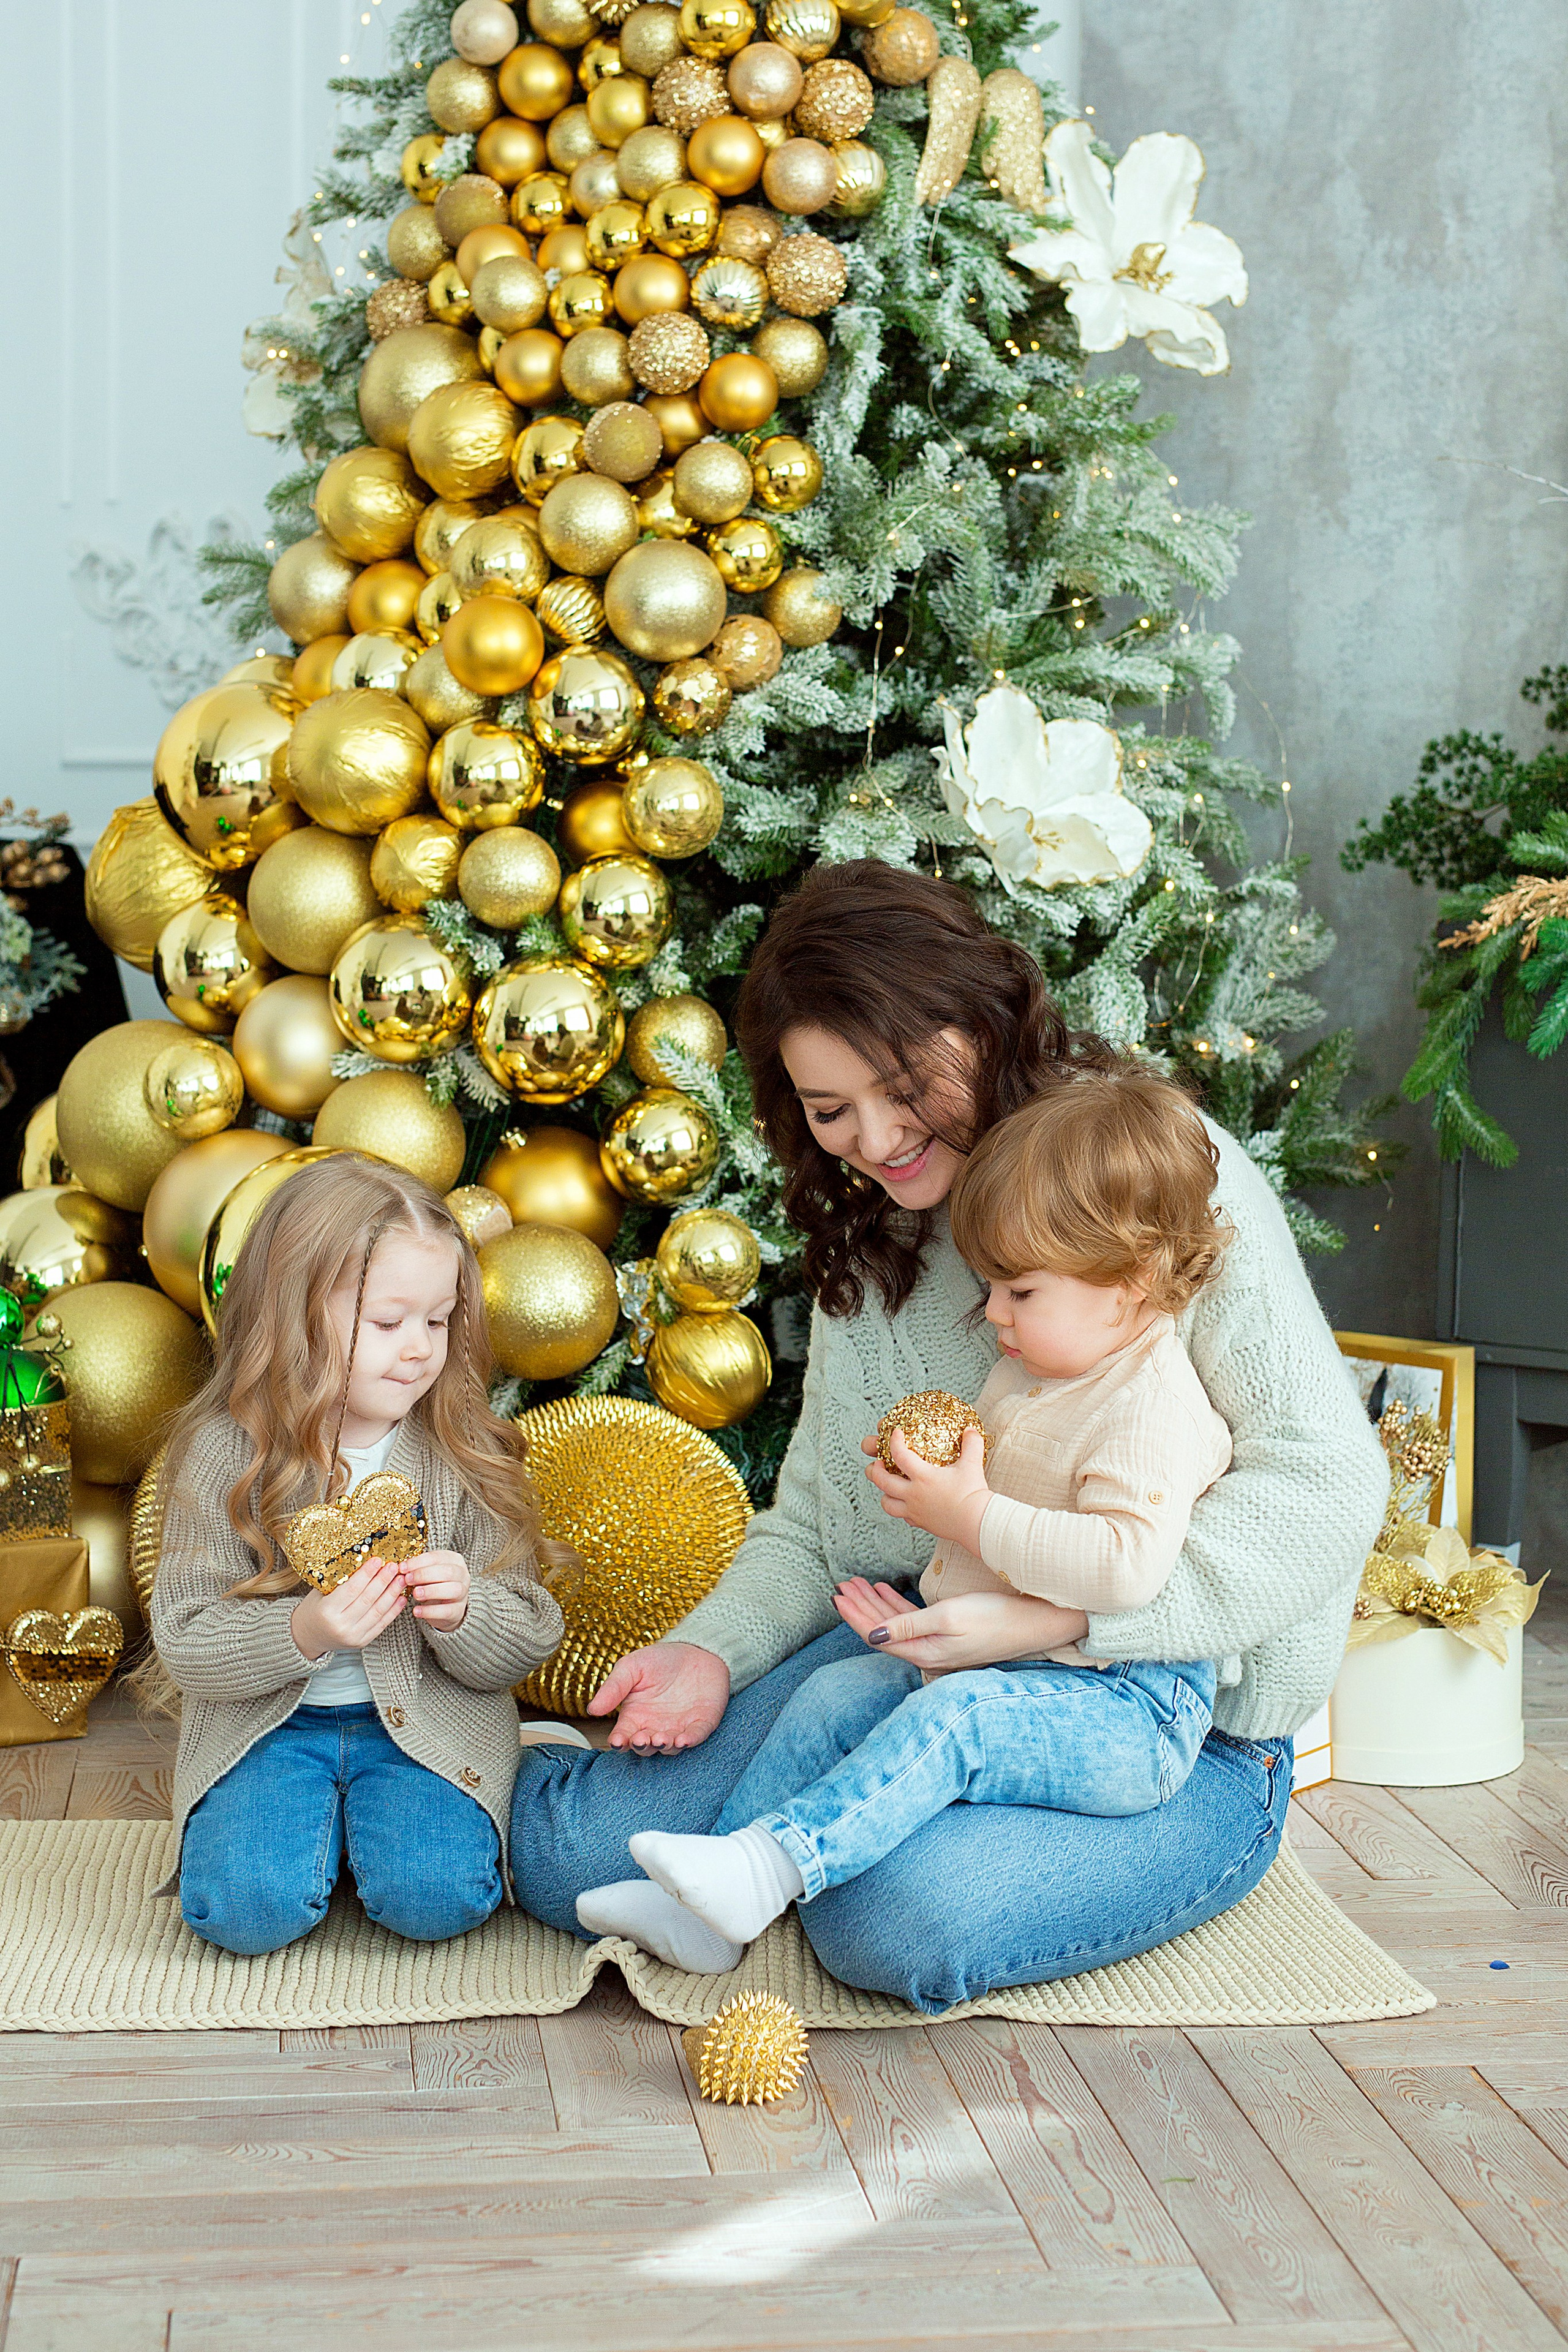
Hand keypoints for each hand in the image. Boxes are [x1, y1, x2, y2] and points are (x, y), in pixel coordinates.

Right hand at [292, 1556, 406, 1659]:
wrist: (308, 1636)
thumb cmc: (314, 1609)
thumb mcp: (320, 1592)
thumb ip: (340, 1580)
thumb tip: (364, 1560)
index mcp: (327, 1611)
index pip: (352, 1589)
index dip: (367, 1574)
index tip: (378, 1560)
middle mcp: (341, 1626)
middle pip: (368, 1599)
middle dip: (383, 1580)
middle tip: (394, 1566)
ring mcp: (353, 1636)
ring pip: (378, 1612)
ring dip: (392, 1594)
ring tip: (401, 1579)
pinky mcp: (362, 1642)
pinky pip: (381, 1624)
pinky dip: (393, 1610)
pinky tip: (401, 1597)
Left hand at [400, 1548, 470, 1632]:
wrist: (446, 1607)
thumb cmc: (434, 1584)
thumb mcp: (427, 1573)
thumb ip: (417, 1569)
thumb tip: (401, 1568)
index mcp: (454, 1560)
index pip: (438, 1557)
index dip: (419, 1562)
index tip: (403, 1567)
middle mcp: (462, 1575)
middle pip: (448, 1572)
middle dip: (425, 1574)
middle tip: (407, 1579)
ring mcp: (463, 1594)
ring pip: (453, 1590)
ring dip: (432, 1591)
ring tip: (415, 1594)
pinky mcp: (458, 1611)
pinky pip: (447, 1611)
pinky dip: (431, 1611)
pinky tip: (416, 1611)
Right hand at [587, 1640, 730, 1752]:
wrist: (696, 1649)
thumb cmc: (660, 1660)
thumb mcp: (632, 1667)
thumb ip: (614, 1688)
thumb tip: (592, 1709)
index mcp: (635, 1717)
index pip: (624, 1736)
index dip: (620, 1742)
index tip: (617, 1741)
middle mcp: (655, 1727)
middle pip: (646, 1747)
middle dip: (643, 1747)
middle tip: (642, 1740)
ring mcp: (679, 1727)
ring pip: (670, 1747)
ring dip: (665, 1746)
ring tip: (661, 1739)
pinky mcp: (702, 1723)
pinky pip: (696, 1736)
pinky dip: (691, 1740)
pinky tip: (684, 1739)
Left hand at [833, 1576, 1089, 1670]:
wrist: (1033, 1623)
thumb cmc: (994, 1618)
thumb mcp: (948, 1616)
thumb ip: (909, 1626)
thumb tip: (871, 1635)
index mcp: (923, 1651)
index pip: (876, 1635)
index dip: (854, 1616)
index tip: (837, 1596)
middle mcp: (926, 1651)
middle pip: (881, 1629)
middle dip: (860, 1606)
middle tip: (842, 1585)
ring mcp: (937, 1643)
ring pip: (895, 1623)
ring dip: (875, 1602)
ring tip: (856, 1584)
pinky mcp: (947, 1633)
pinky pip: (911, 1620)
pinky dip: (895, 1604)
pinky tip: (885, 1590)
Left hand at [862, 1424, 990, 1549]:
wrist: (977, 1523)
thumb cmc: (973, 1494)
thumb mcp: (972, 1465)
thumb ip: (971, 1444)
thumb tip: (970, 1430)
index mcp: (923, 1477)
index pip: (900, 1455)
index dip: (894, 1442)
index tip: (895, 1434)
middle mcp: (914, 1494)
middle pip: (883, 1481)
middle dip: (875, 1470)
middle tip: (877, 1462)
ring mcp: (915, 1511)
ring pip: (888, 1503)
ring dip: (884, 1493)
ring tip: (887, 1486)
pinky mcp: (921, 1523)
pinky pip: (904, 1516)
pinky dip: (901, 1509)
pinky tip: (907, 1504)